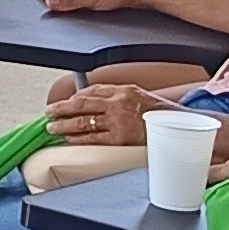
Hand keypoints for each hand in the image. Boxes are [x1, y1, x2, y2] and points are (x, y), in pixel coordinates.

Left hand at [44, 78, 174, 145]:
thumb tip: (90, 98)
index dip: (74, 97)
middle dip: (62, 108)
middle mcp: (119, 103)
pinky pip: (93, 138)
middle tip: (49, 112)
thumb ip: (116, 95)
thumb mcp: (139, 95)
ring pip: (84, 122)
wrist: (179, 129)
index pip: (92, 90)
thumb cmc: (159, 114)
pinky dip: (78, 138)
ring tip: (53, 128)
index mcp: (123, 90)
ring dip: (64, 124)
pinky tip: (69, 138)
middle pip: (82, 104)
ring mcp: (118, 121)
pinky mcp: (120, 138)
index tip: (64, 102)